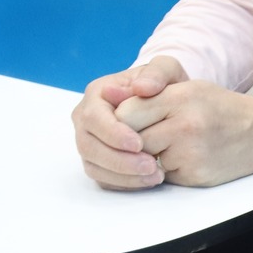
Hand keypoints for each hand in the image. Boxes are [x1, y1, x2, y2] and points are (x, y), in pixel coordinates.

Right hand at [72, 57, 187, 189]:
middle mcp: (86, 118)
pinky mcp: (97, 159)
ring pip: (93, 165)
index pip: (94, 118)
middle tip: (150, 166)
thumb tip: (141, 87)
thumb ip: (158, 73)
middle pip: (89, 146)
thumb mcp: (166, 70)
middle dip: (119, 159)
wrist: (165, 100)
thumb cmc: (162, 83)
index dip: (113, 133)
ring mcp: (89, 140)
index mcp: (97, 94)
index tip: (139, 144)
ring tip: (155, 176)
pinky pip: (101, 177)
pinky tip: (147, 181)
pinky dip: (123, 182)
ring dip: (122, 175)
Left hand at [109, 76, 252, 187]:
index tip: (130, 121)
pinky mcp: (193, 175)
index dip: (122, 120)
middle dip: (131, 142)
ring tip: (166, 147)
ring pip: (141, 161)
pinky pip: (159, 177)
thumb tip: (107, 96)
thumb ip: (149, 93)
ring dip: (145, 158)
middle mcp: (185, 123)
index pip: (126, 112)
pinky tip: (182, 159)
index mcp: (181, 96)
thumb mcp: (188, 88)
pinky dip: (163, 171)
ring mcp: (190, 152)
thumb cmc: (219, 108)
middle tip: (145, 137)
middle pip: (130, 139)